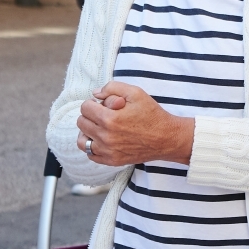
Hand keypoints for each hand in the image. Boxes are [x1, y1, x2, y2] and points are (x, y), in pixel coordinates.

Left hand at [75, 81, 195, 167]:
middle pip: (81, 123)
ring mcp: (108, 151)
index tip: (102, 104)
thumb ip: (112, 88)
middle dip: (90, 115)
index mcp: (109, 119)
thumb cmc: (152, 114)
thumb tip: (95, 93)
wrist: (166, 138)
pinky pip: (91, 155)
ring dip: (87, 131)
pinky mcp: (112, 161)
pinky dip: (92, 146)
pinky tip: (101, 139)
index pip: (85, 108)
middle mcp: (106, 137)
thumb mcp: (135, 93)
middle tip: (102, 114)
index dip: (93, 103)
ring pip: (82, 141)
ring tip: (97, 127)